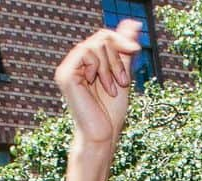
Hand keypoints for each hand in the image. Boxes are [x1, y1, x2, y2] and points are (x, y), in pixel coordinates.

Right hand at [55, 21, 140, 147]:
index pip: (103, 37)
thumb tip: (134, 23)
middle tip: (124, 81)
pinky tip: (101, 86)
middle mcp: (73, 64)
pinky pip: (86, 53)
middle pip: (100, 38)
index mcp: (84, 64)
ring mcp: (67, 69)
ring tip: (113, 87)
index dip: (120, 40)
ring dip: (111, 66)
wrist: (103, 136)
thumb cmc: (111, 113)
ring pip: (95, 45)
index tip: (136, 50)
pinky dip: (100, 68)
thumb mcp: (123, 74)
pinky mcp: (65, 75)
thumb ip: (124, 50)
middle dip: (117, 56)